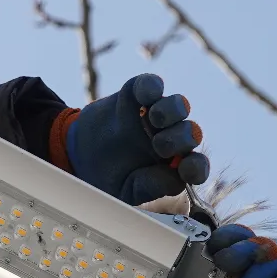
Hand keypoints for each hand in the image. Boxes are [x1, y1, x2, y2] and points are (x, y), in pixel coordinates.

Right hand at [63, 74, 209, 205]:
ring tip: (155, 119)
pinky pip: (152, 85)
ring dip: (172, 111)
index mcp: (172, 166)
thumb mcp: (127, 192)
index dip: (197, 167)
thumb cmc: (108, 178)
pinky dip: (152, 86)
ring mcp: (154, 115)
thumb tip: (177, 177)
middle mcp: (170, 138)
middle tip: (159, 146)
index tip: (185, 170)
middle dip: (180, 138)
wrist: (79, 157)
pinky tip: (145, 95)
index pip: (196, 166)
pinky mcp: (136, 95)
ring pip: (179, 106)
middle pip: (191, 133)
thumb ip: (152, 187)